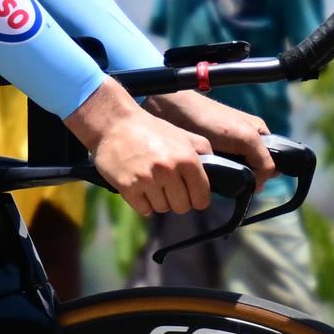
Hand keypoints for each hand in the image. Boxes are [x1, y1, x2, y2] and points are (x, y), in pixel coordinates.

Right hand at [65, 80, 212, 215]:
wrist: (115, 123)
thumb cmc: (151, 129)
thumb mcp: (182, 134)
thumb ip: (203, 151)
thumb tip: (219, 171)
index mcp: (187, 159)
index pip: (202, 198)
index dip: (196, 198)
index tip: (190, 194)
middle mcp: (169, 170)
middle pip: (182, 207)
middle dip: (176, 200)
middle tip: (167, 187)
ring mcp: (148, 180)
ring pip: (162, 209)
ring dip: (158, 200)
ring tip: (151, 182)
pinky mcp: (128, 187)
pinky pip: (144, 210)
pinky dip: (142, 203)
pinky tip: (139, 187)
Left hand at [143, 89, 275, 189]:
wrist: (173, 112)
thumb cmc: (210, 119)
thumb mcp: (244, 135)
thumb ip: (261, 158)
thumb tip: (261, 184)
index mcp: (258, 135)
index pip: (273, 163)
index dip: (266, 175)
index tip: (253, 181)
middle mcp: (245, 144)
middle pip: (255, 172)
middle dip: (248, 180)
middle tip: (235, 181)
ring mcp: (228, 153)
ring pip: (237, 177)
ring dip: (231, 182)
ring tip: (221, 179)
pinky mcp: (211, 160)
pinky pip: (221, 176)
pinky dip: (217, 180)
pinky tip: (211, 181)